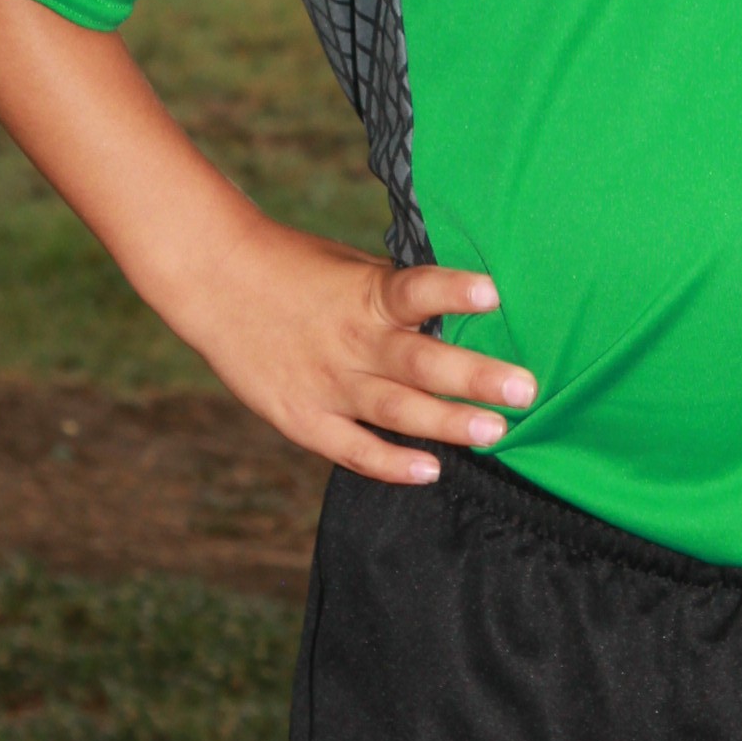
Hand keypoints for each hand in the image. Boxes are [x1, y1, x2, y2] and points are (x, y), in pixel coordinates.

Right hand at [171, 221, 536, 485]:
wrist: (216, 281)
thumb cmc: (299, 270)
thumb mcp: (353, 269)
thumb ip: (400, 298)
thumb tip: (470, 309)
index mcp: (368, 294)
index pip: (416, 289)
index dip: (453, 291)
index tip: (494, 292)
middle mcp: (353, 340)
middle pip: (420, 362)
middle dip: (474, 376)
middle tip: (525, 389)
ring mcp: (328, 383)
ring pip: (396, 409)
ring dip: (446, 423)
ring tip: (494, 432)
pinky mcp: (303, 417)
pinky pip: (353, 449)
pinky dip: (390, 463)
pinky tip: (431, 471)